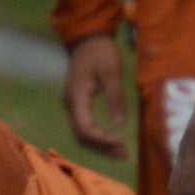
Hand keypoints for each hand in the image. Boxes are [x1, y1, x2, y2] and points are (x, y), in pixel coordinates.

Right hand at [62, 34, 127, 159]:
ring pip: (82, 134)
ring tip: (120, 152)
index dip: (101, 139)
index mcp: (76, 98)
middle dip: (102, 147)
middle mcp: (70, 105)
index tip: (121, 141)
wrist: (87, 39)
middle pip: (82, 135)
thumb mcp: (112, 72)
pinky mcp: (77, 105)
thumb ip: (115, 97)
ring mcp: (72, 106)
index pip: (84, 128)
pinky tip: (111, 139)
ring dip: (100, 145)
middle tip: (124, 154)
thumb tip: (119, 123)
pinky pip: (84, 126)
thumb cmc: (100, 52)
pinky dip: (97, 136)